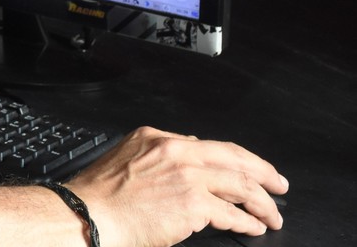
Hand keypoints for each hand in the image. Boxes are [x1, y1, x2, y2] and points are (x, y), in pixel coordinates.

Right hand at [67, 126, 287, 246]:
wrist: (86, 214)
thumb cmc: (98, 197)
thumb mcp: (124, 160)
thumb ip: (154, 158)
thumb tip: (183, 165)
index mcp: (155, 138)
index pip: (208, 145)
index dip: (234, 159)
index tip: (246, 169)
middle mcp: (174, 151)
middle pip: (234, 157)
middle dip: (263, 172)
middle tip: (278, 184)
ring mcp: (186, 176)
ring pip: (240, 184)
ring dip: (262, 202)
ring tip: (272, 214)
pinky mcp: (193, 203)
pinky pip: (232, 213)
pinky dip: (248, 221)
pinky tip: (254, 226)